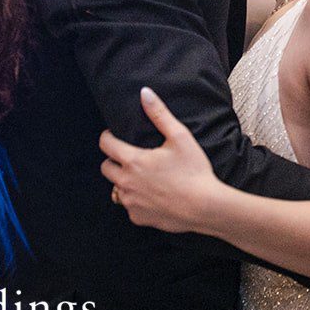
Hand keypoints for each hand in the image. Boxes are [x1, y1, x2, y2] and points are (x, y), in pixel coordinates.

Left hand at [99, 87, 220, 232]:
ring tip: (143, 177)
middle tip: (131, 157)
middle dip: (114, 160)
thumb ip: (159, 113)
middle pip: (105, 167)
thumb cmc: (194, 171)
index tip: (115, 136)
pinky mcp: (137, 217)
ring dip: (123, 181)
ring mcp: (130, 202)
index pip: (105, 145)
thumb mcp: (180, 137)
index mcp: (133, 161)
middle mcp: (126, 182)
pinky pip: (129, 206)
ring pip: (116, 188)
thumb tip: (145, 93)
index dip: (108, 137)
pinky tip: (153, 195)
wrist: (205, 207)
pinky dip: (136, 200)